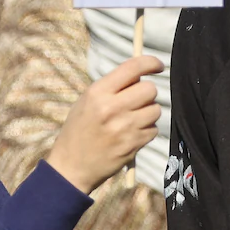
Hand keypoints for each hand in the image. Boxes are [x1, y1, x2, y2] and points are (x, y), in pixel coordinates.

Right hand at [47, 56, 162, 193]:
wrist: (71, 167)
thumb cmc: (79, 130)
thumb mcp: (86, 102)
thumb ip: (112, 87)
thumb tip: (140, 74)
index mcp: (97, 92)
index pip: (133, 67)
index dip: (150, 62)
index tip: (158, 65)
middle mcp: (112, 107)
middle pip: (150, 89)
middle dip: (147, 94)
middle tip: (136, 102)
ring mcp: (124, 127)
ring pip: (155, 109)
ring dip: (148, 113)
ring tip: (132, 120)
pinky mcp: (133, 144)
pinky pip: (154, 129)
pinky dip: (147, 131)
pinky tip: (131, 135)